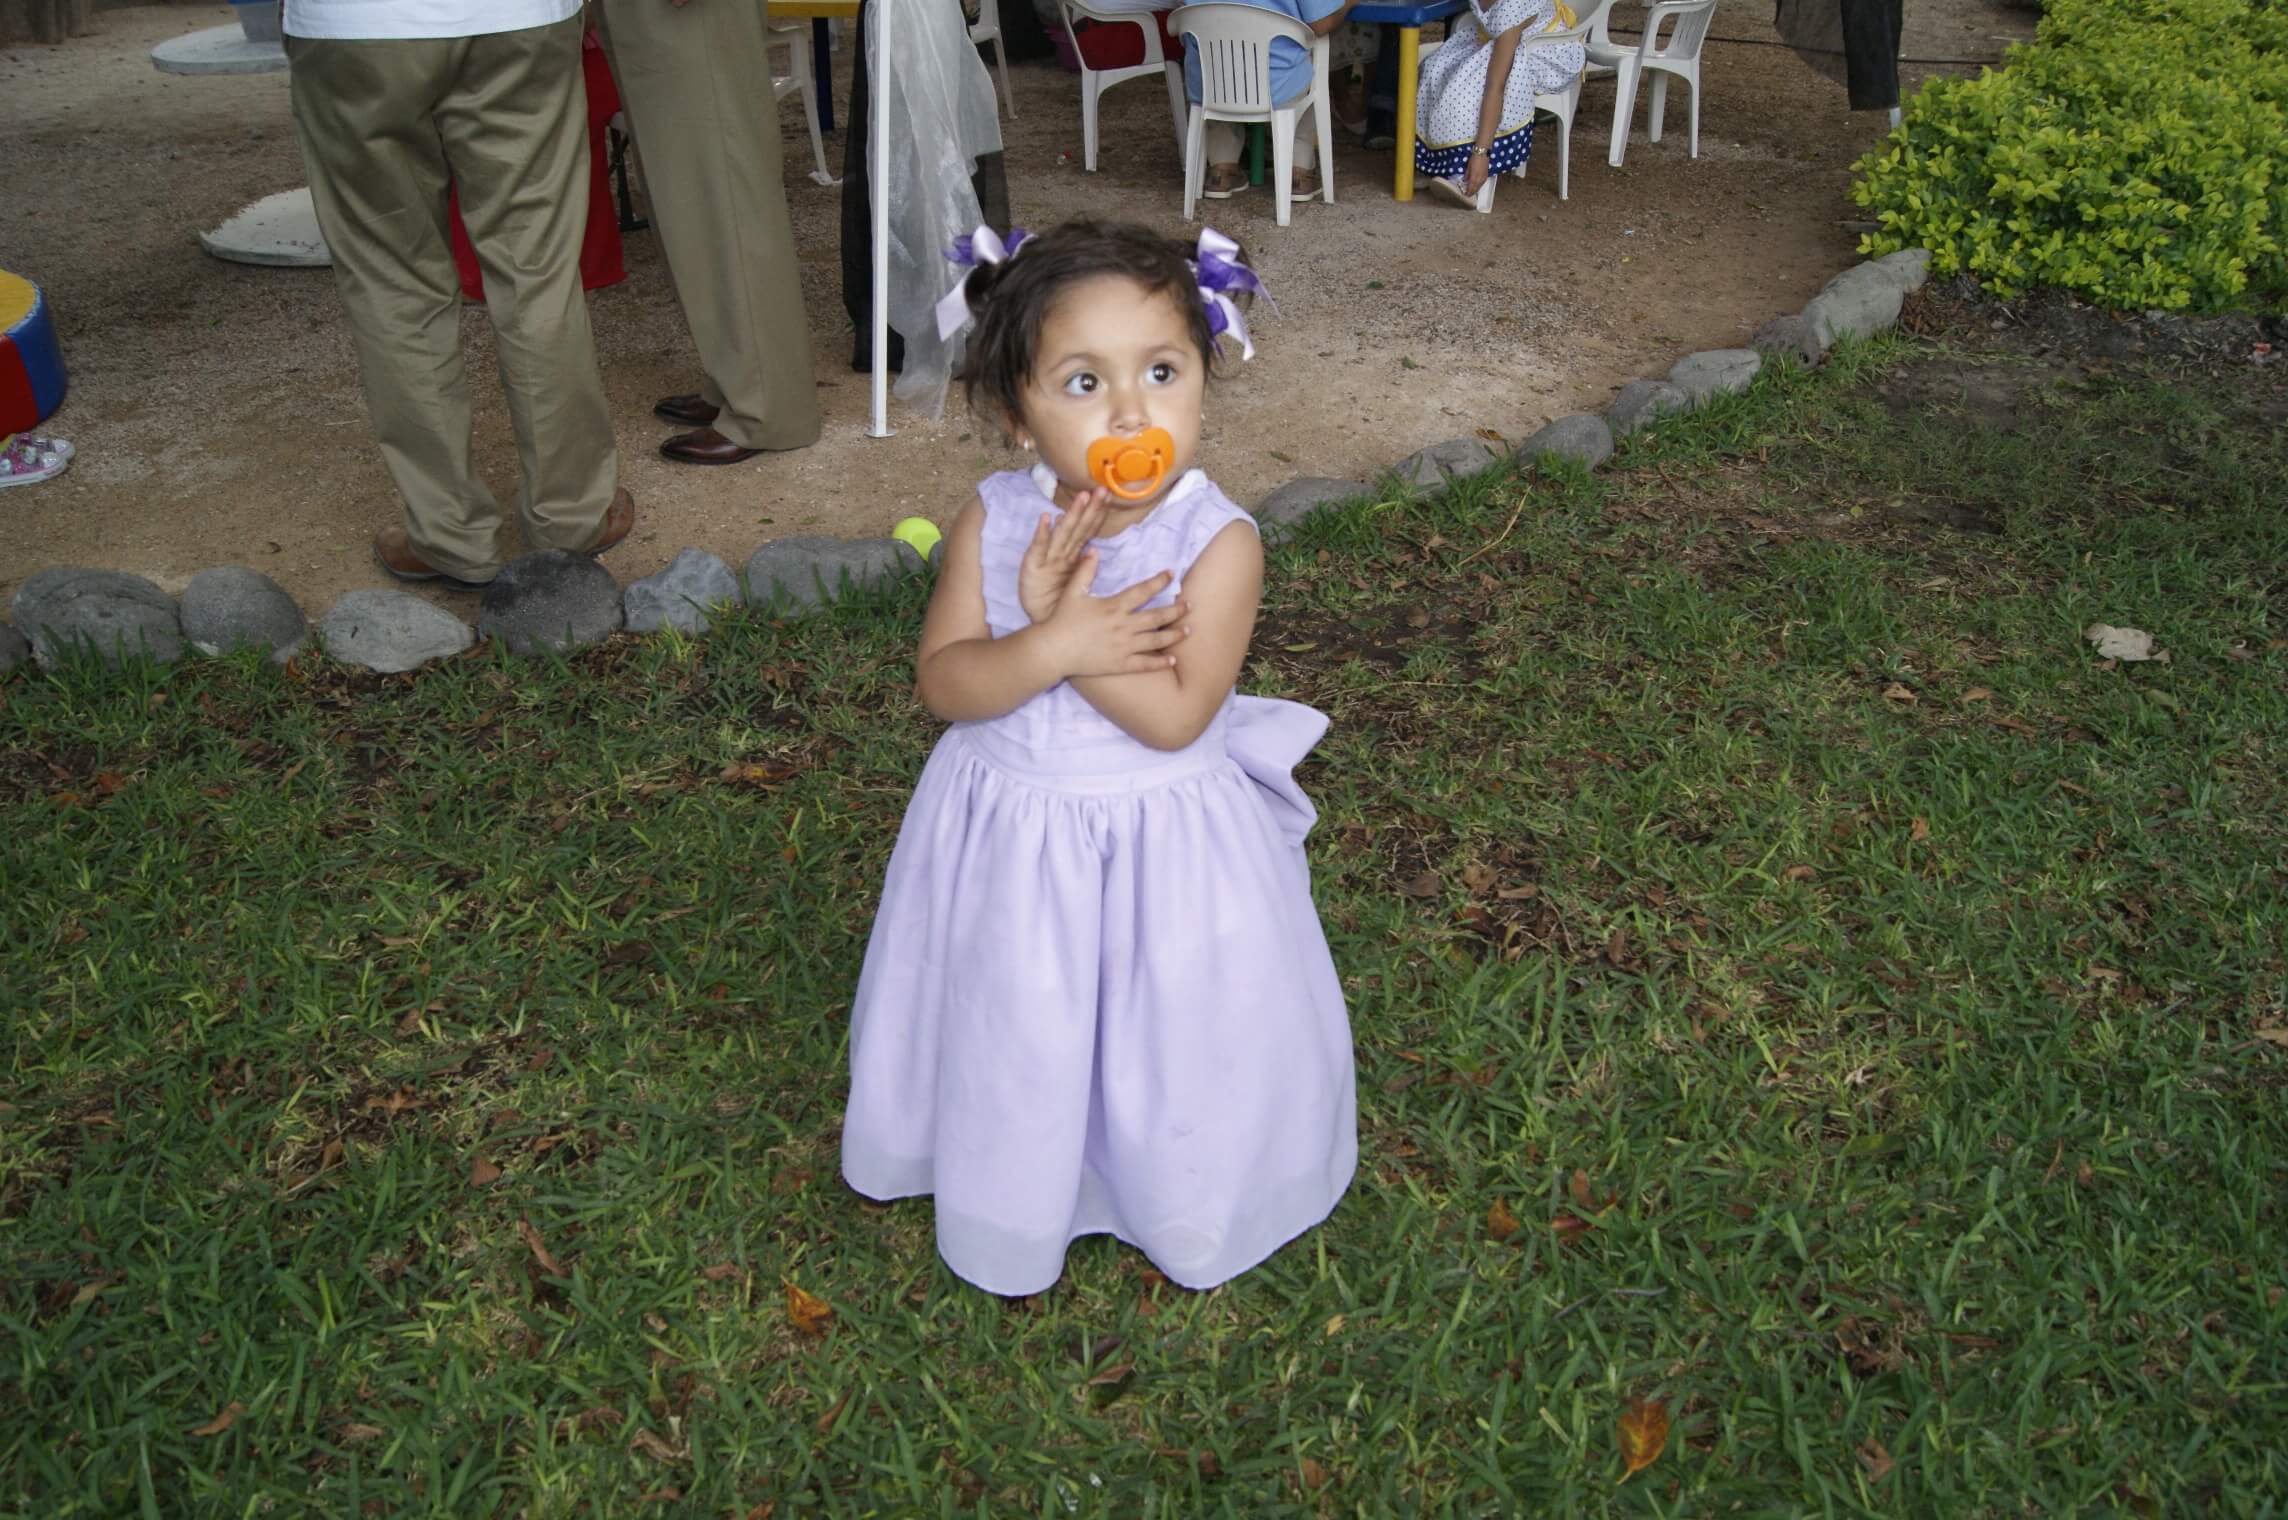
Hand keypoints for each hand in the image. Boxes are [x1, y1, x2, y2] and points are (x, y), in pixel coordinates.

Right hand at [1016, 490, 1112, 623]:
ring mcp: (1046, 557)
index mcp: (1071, 554)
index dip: (1098, 513)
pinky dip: (1041, 534)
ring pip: (1061, 533)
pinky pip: (1038, 549)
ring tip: (1081, 498)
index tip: (1110, 496)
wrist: (1041, 621)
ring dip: (1071, 515)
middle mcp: (1060, 552)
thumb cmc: (1058, 601)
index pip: (1087, 530)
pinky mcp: (1031, 567)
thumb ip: (1083, 565)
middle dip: (1089, 508)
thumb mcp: (1075, 584)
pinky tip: (1045, 519)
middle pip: (1077, 526)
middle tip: (1101, 489)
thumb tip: (1094, 547)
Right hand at [1039, 557, 1188, 677]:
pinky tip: (1172, 660)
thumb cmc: (1062, 620)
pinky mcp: (1120, 664)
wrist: (1053, 651)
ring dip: (1174, 634)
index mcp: (1113, 606)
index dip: (1159, 581)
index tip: (1171, 574)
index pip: (1143, 591)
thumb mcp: (1072, 592)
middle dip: (1175, 610)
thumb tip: (1093, 549)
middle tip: (1189, 605)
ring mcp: (1123, 647)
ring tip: (1188, 630)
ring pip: (1156, 640)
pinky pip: (1144, 664)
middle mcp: (1123, 626)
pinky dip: (1160, 662)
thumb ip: (1085, 571)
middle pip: (1156, 616)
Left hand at [1463, 150, 1489, 195]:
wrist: (1482, 154)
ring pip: (1479, 187)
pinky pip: (1482, 183)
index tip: (1465, 195)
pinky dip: (1479, 186)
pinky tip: (1477, 186)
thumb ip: (1467, 175)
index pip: (1471, 188)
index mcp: (1474, 178)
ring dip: (1476, 190)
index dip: (1468, 192)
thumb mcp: (1468, 168)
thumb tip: (1465, 181)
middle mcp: (1479, 180)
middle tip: (1468, 195)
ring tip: (1472, 192)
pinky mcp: (1486, 175)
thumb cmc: (1473, 160)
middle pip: (1475, 189)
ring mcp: (1484, 178)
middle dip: (1472, 192)